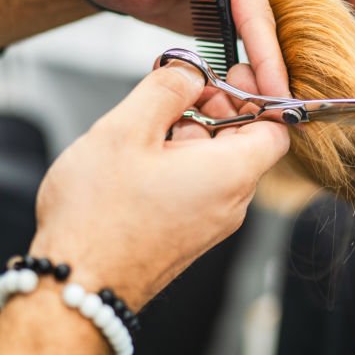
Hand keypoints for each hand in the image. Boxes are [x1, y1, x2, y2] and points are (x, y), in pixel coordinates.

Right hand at [30, 60, 288, 309]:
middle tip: (182, 87)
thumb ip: (166, 89)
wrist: (77, 284)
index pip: (277, 128)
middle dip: (217, 108)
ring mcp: (209, 224)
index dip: (258, 95)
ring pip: (217, 164)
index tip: (230, 73)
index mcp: (230, 174)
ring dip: (192, 134)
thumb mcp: (127, 130)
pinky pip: (199, 187)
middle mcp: (230, 203)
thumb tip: (191, 70)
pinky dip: (180, 161)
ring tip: (151, 119)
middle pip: (245, 143)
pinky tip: (142, 154)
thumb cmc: (98, 214)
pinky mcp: (187, 236)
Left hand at [80, 0, 289, 96]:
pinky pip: (255, 44)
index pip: (255, 5)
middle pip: (271, 26)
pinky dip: (255, 71)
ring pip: (269, 38)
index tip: (273, 91)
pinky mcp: (240, 12)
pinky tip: (252, 98)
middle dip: (273, 71)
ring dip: (267, 75)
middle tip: (273, 114)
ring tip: (264, 111)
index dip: (266, 51)